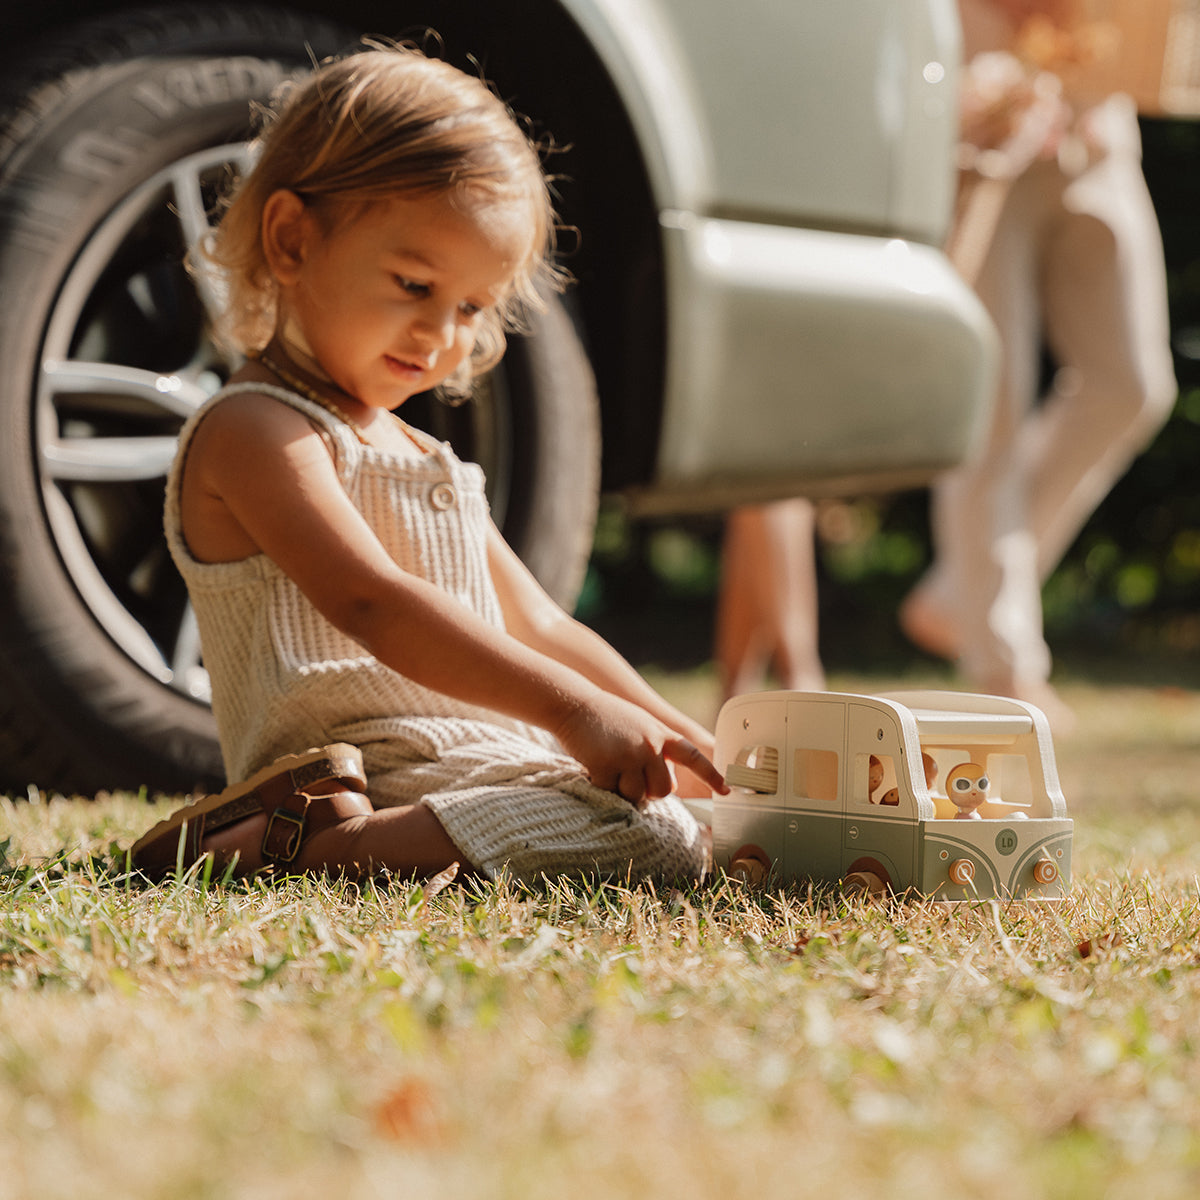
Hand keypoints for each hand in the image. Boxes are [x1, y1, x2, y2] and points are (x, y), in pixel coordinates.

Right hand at [555, 692, 727, 806]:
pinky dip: (602, 785)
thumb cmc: (609, 719)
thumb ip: (659, 752)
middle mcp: (649, 745)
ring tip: (611, 766)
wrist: (576, 704)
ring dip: (622, 789)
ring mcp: (628, 755)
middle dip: (648, 792)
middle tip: (631, 777)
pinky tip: (595, 765)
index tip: (727, 791)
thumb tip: (669, 787)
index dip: (711, 775)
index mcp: (662, 735)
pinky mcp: (605, 765)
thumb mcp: (643, 727)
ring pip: (636, 795)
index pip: (693, 757)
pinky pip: (611, 792)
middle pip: (662, 791)